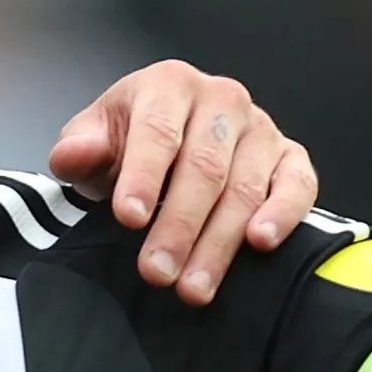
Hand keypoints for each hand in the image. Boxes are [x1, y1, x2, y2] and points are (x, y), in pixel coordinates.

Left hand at [46, 63, 319, 305]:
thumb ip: (79, 149)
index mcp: (170, 85)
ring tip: (192, 286)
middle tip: (156, 272)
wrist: (166, 143)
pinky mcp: (290, 158)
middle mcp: (222, 99)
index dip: (143, 175)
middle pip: (204, 166)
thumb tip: (74, 155)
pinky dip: (284, 214)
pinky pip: (298, 185)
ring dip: (219, 242)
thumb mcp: (93, 142)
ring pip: (245, 187)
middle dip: (178, 225)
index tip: (128, 218)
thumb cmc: (127, 145)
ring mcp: (261, 128)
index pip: (158, 130)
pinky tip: (261, 243)